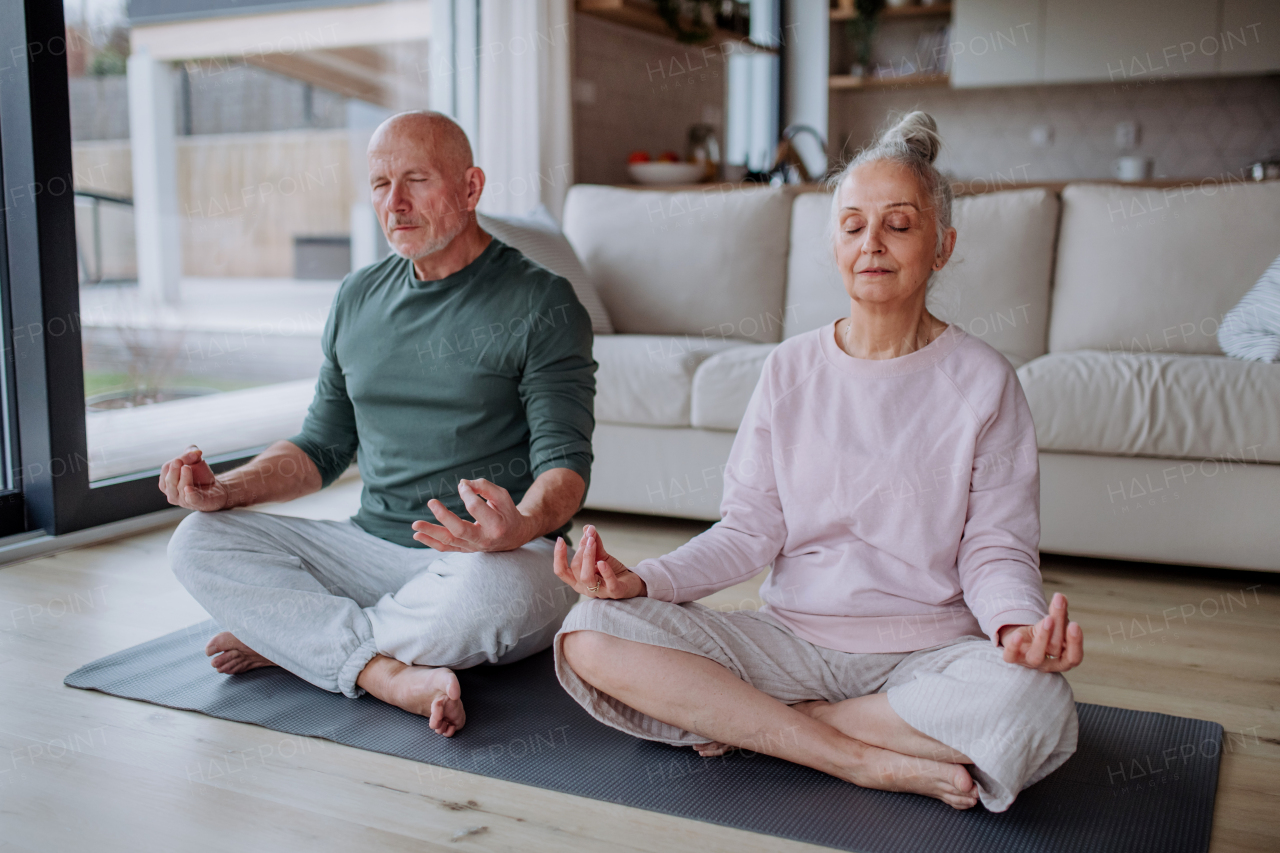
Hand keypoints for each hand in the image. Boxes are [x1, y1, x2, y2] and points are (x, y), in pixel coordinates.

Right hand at [158, 446, 230, 510]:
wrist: (216, 489)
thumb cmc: (200, 476)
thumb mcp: (195, 460)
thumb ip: (191, 452)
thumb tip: (196, 452)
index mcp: (166, 482)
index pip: (167, 468)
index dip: (179, 458)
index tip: (195, 453)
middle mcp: (172, 493)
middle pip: (169, 480)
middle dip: (174, 469)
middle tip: (180, 460)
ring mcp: (184, 500)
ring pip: (180, 489)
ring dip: (183, 477)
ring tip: (187, 467)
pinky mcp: (198, 503)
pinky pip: (191, 499)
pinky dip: (190, 494)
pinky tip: (188, 488)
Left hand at [411, 478, 535, 551]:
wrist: (515, 536)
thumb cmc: (506, 511)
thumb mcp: (501, 496)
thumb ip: (483, 487)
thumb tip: (461, 484)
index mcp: (496, 525)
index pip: (476, 507)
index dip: (467, 493)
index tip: (463, 486)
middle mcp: (484, 540)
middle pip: (460, 530)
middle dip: (443, 516)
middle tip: (431, 502)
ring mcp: (473, 547)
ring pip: (449, 541)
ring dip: (430, 532)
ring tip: (415, 525)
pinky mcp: (465, 549)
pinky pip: (446, 548)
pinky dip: (431, 542)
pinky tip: (417, 536)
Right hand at [552, 524, 644, 599]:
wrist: (631, 582)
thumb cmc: (611, 570)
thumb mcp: (600, 555)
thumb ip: (593, 542)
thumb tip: (587, 527)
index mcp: (578, 580)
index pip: (561, 570)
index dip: (558, 556)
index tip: (560, 539)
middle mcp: (585, 587)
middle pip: (576, 568)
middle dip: (581, 549)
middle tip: (589, 536)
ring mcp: (600, 591)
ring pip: (587, 577)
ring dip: (588, 557)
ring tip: (592, 542)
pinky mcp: (615, 592)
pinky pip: (609, 584)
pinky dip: (606, 573)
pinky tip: (603, 562)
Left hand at [998, 592, 1083, 672]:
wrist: (1022, 641)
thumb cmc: (1045, 635)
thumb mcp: (1054, 624)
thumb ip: (1059, 613)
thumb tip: (1061, 597)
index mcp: (1064, 659)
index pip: (1074, 657)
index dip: (1075, 643)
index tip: (1074, 624)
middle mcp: (1048, 664)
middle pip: (1056, 648)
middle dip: (1059, 626)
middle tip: (1059, 605)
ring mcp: (1029, 662)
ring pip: (1037, 656)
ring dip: (1043, 637)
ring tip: (1048, 618)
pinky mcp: (1013, 658)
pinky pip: (1012, 656)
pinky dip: (1014, 646)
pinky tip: (1018, 635)